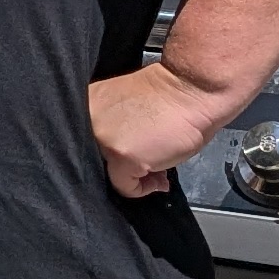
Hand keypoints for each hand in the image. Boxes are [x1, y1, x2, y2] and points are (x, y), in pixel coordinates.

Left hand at [87, 61, 228, 200]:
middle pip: (96, 160)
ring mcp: (103, 139)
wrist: (193, 89)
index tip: (133, 154)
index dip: (110, 154)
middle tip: (148, 164)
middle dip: (122, 166)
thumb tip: (123, 165)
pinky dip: (143, 189)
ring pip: (110, 175)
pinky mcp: (122, 157)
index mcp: (86, 105)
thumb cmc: (170, 96)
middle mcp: (88, 121)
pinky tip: (160, 177)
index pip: (86, 143)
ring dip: (136, 177)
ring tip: (157, 169)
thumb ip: (116, 132)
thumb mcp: (127, 110)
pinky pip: (126, 187)